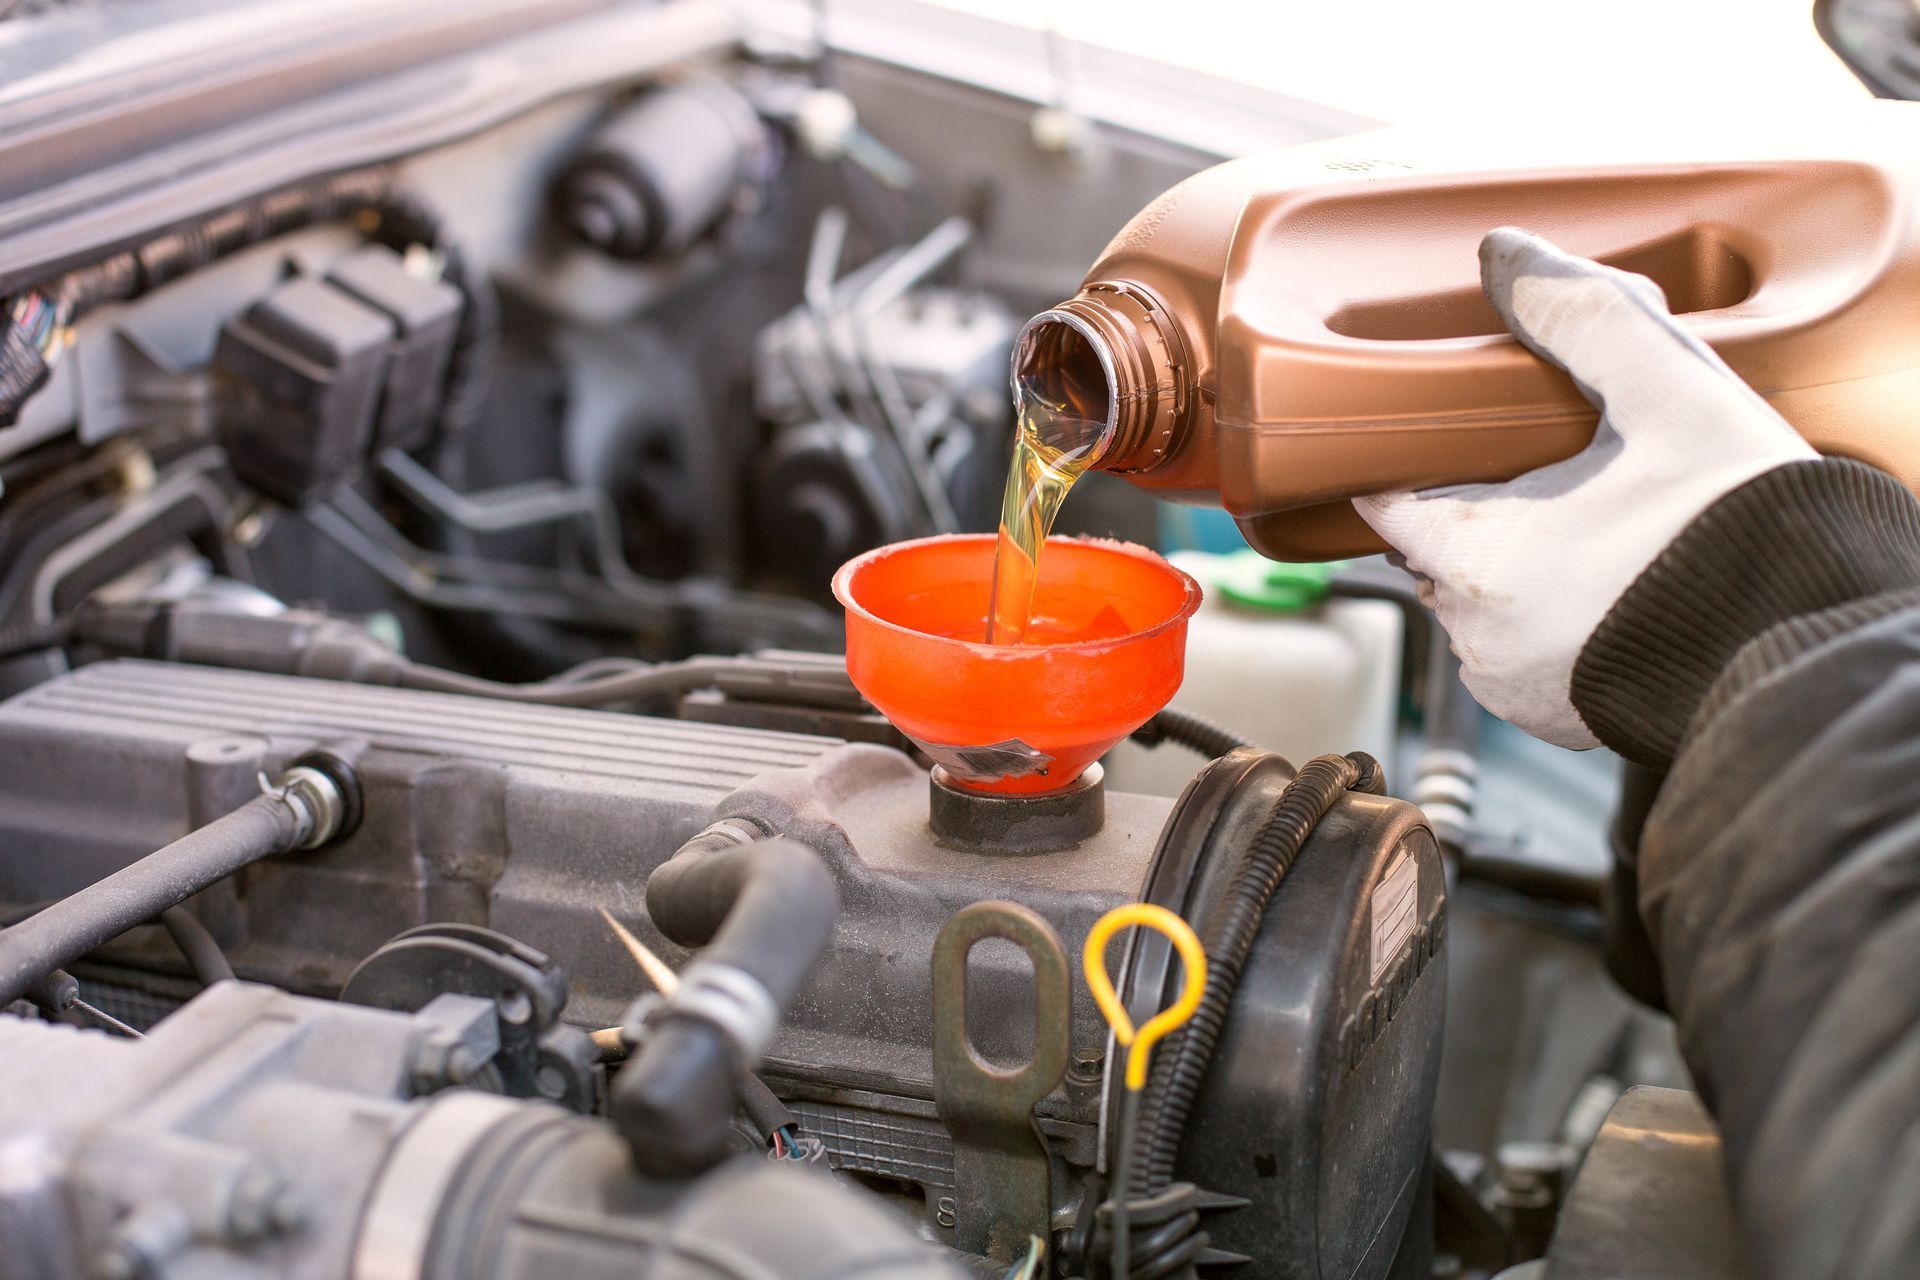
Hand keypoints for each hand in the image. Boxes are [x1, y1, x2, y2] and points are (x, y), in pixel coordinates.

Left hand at [1355, 227, 1815, 748]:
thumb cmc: (1743, 529)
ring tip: (1593, 526)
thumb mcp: (1669, 393)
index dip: (1413, 461)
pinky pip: (1524, 651)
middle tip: (1558, 472)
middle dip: (1481, 505)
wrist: (1815, 641)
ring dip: (1518, 562)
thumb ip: (1581, 316)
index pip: (1387, 502)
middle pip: (1437, 548)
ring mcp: (1516, 690)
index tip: (1445, 438)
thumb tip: (1506, 254)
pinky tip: (1609, 579)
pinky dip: (1553, 615)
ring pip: (1482, 600)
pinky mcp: (1558, 720)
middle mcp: (1479, 640)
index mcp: (1478, 561)